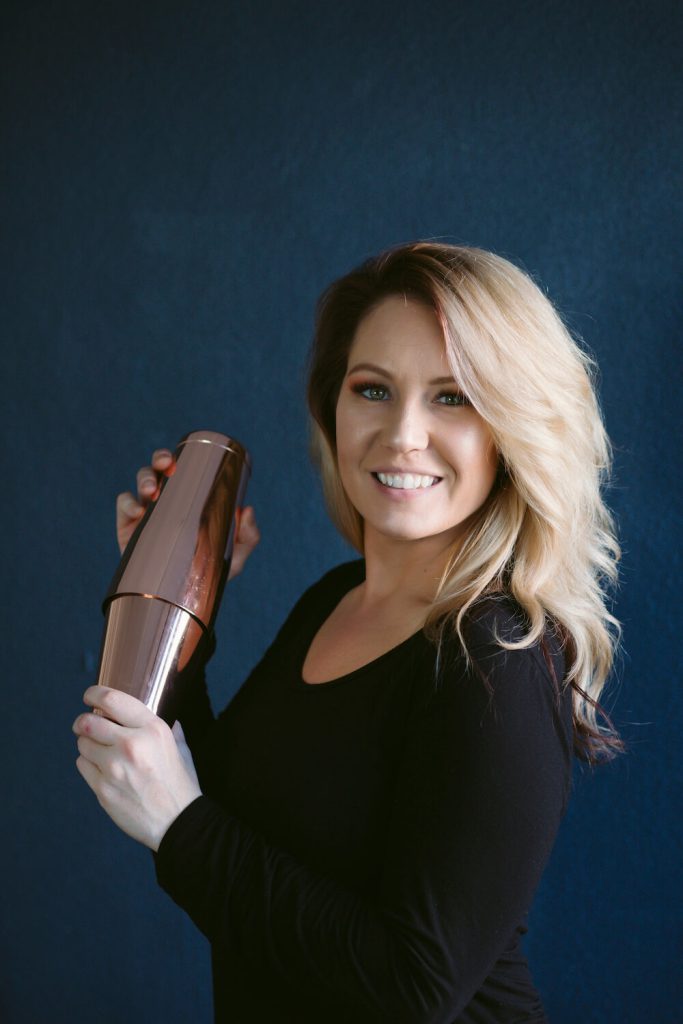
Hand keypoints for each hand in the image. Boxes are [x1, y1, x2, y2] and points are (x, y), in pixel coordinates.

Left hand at [73, 686, 201, 851]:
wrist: (177, 822)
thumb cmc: (180, 784)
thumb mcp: (180, 749)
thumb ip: (172, 730)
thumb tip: (170, 718)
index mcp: (152, 729)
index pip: (112, 700)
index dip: (94, 694)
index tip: (90, 696)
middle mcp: (130, 744)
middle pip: (88, 721)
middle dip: (83, 721)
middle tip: (85, 724)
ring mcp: (114, 768)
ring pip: (82, 744)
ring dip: (87, 744)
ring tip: (98, 750)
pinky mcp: (102, 789)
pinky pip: (82, 765)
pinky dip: (88, 764)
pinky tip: (101, 768)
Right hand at [115, 447, 260, 578]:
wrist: (180, 599)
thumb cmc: (207, 571)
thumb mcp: (233, 556)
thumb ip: (248, 537)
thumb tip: (247, 510)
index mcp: (187, 500)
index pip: (181, 472)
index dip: (179, 459)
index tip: (181, 458)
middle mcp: (165, 501)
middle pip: (157, 470)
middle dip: (158, 460)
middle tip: (166, 465)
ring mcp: (145, 514)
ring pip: (139, 484)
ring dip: (143, 479)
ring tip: (151, 491)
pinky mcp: (128, 529)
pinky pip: (124, 506)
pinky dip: (127, 503)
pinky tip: (137, 512)